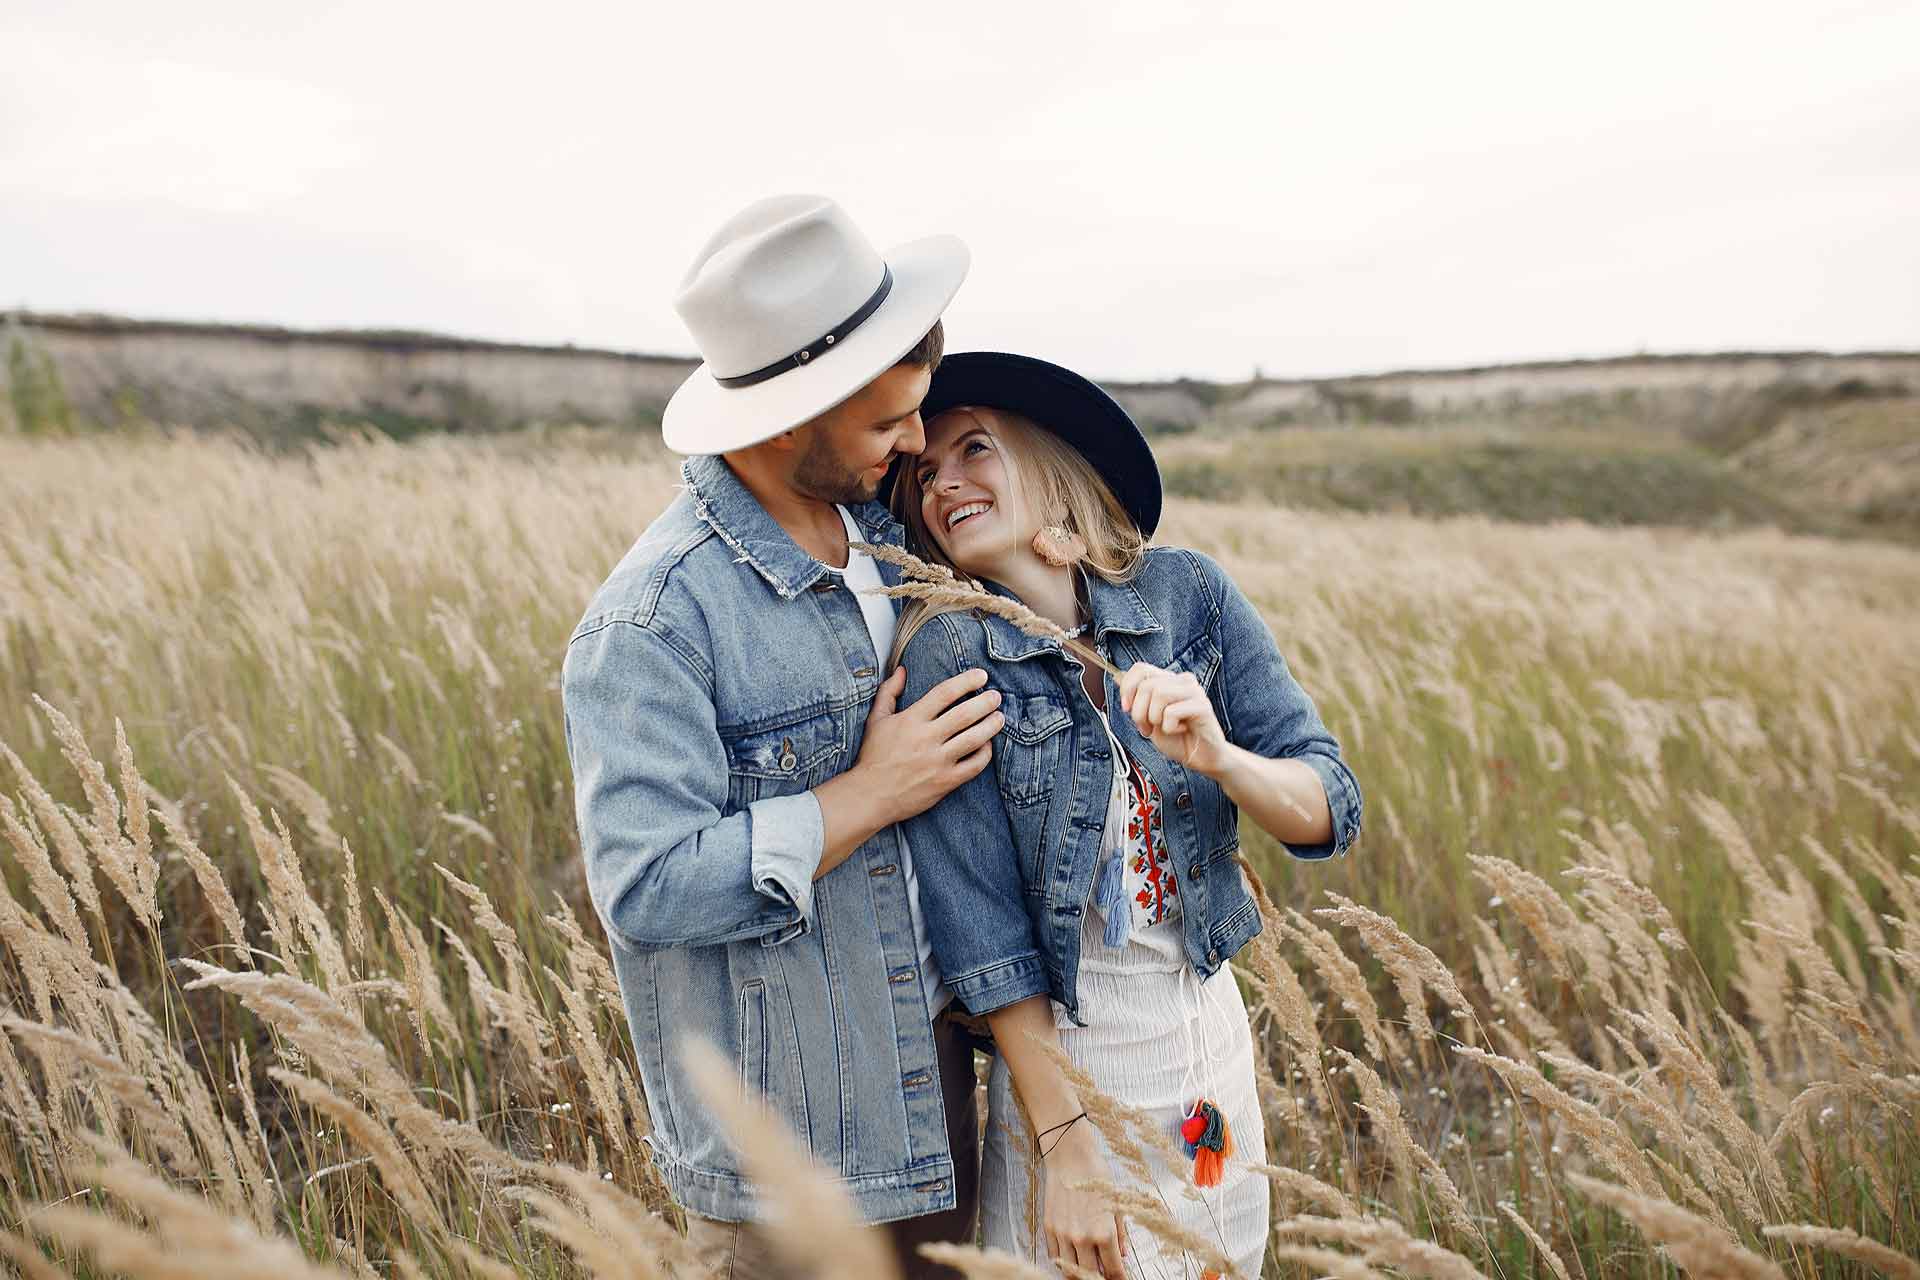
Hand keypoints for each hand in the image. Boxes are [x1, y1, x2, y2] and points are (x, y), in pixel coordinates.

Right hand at [856, 667, 1002, 824]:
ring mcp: (937, 761)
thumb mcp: (876, 719)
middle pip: (965, 714)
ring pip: (975, 739)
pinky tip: (987, 745)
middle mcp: (926, 738)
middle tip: (996, 697)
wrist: (870, 796)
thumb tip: (903, 670)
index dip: (967, 681)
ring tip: (1000, 717)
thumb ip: (889, 691)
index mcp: (911, 720)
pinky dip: (985, 754)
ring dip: (992, 725)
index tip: (982, 676)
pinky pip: (974, 765)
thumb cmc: (873, 756)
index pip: (945, 693)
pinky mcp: (945, 782)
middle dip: (986, 702)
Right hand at [1042, 1130, 1128, 1279]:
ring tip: (1088, 1269)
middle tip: (1104, 1275)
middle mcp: (1082, 1238)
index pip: (1113, 1270)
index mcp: (1103, 1233)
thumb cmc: (1096, 1175)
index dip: (1119, 1278)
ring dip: (1079, 1274)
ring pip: (1069, 1270)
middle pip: (1090, 1276)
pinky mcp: (1049, 1228)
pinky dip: (1064, 1261)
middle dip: (1099, 1278)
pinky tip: (1072, 1257)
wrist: (1070, 1156)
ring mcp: (1063, 1234)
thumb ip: (1120, 1234)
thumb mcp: (1117, 1204)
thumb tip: (1122, 1254)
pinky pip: (1055, 1256)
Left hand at [1118, 662, 1228, 776]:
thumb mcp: (1148, 717)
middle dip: (1139, 712)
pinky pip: (1172, 712)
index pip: (1141, 669)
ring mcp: (1194, 692)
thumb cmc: (1177, 738)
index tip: (1126, 708)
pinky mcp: (1202, 706)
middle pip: (1147, 684)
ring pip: (1158, 694)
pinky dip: (1169, 728)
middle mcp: (1183, 681)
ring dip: (1154, 719)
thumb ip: (1137, 699)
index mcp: (1169, 680)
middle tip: (1147, 728)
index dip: (1127, 688)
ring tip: (1163, 729)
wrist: (1201, 758)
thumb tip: (1118, 678)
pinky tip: (1180, 730)